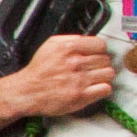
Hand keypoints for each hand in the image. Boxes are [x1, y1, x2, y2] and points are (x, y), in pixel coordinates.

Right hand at [1, 32, 117, 120]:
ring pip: (108, 73)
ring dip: (103, 76)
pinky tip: (95, 88)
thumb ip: (70, 39)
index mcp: (69, 48)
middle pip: (106, 59)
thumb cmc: (39, 70)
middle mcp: (76, 63)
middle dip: (100, 63)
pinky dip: (103, 89)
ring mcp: (80, 80)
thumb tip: (86, 40)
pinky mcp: (81, 96)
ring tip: (94, 78)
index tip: (96, 55)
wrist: (28, 91)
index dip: (99, 50)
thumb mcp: (50, 45)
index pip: (101, 45)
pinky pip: (106, 89)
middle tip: (93, 68)